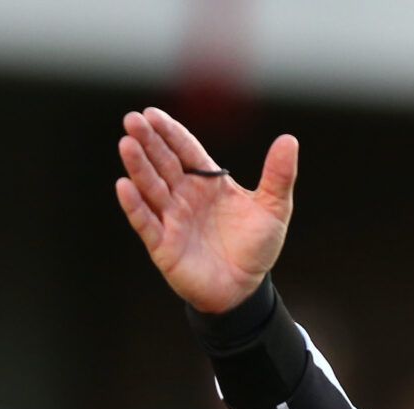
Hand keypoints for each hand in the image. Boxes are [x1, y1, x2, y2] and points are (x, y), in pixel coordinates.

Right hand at [114, 107, 297, 313]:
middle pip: (163, 163)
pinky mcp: (163, 245)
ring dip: (138, 167)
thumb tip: (289, 139)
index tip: (153, 114)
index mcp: (208, 182)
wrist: (246, 290)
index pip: (186, 150)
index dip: (170, 132)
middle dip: (148, 142)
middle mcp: (185, 196)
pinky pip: (146, 222)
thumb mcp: (273, 209)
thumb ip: (278, 175)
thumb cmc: (255, 247)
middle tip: (133, 119)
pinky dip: (135, 205)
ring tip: (127, 143)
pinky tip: (124, 185)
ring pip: (151, 188)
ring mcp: (172, 219)